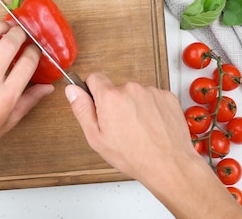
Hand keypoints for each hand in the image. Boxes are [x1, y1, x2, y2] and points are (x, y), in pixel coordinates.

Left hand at [0, 21, 54, 165]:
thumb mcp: (9, 122)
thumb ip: (29, 100)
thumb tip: (46, 88)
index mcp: (6, 95)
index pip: (27, 62)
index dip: (34, 51)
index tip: (34, 49)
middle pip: (8, 44)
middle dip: (19, 33)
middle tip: (21, 32)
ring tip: (3, 25)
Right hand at [65, 73, 241, 218]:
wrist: (169, 164)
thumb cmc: (133, 156)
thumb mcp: (96, 138)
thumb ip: (82, 109)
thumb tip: (72, 90)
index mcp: (110, 97)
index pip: (94, 77)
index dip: (93, 91)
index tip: (98, 104)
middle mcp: (131, 88)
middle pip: (116, 89)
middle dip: (116, 103)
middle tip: (121, 127)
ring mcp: (151, 91)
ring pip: (135, 94)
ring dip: (135, 106)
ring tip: (140, 130)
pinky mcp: (167, 96)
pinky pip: (153, 97)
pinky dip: (152, 109)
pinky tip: (152, 126)